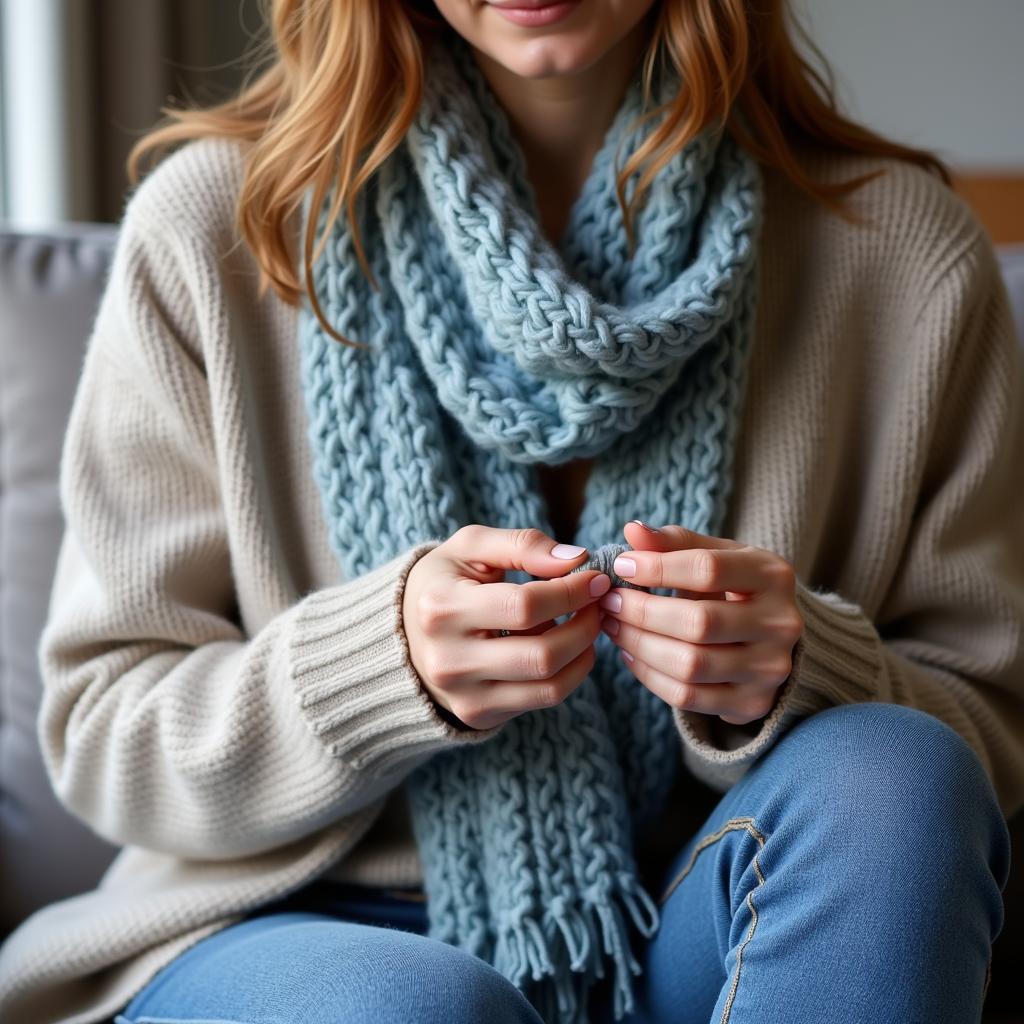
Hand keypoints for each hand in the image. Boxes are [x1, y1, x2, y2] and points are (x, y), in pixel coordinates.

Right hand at [402, 526, 611, 730]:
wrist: (404, 633)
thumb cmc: (446, 581)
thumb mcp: (471, 547)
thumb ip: (523, 544)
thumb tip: (576, 559)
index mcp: (441, 608)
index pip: (525, 606)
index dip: (571, 591)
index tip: (595, 577)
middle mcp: (447, 660)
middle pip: (542, 654)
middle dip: (585, 626)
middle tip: (598, 603)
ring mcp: (462, 695)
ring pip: (549, 685)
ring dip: (583, 652)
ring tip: (585, 624)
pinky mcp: (477, 714)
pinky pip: (543, 699)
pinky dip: (569, 672)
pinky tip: (565, 647)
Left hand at [597, 521, 803, 725]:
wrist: (770, 639)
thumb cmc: (733, 588)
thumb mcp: (715, 555)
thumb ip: (675, 542)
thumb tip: (632, 530)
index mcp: (773, 576)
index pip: (708, 569)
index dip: (658, 568)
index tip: (621, 566)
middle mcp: (780, 624)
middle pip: (698, 622)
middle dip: (642, 612)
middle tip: (609, 601)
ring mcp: (769, 669)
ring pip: (690, 664)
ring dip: (639, 644)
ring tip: (613, 626)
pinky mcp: (753, 703)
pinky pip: (688, 696)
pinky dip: (649, 675)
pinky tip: (631, 654)